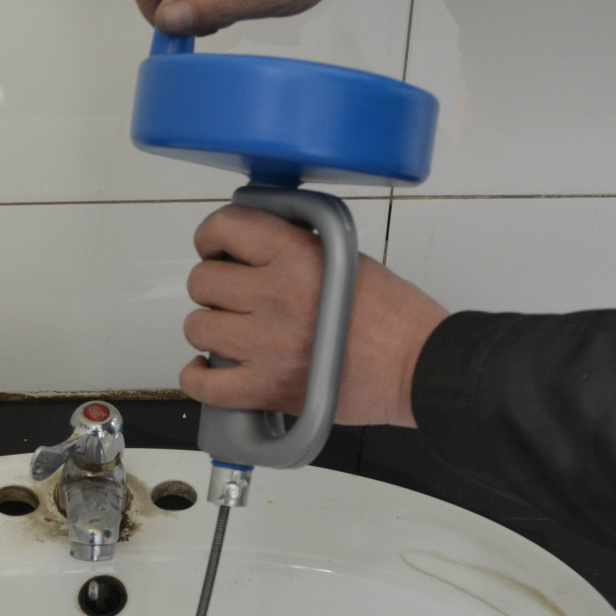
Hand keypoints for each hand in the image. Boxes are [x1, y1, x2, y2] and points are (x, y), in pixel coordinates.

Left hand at [181, 205, 446, 426]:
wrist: (417, 366)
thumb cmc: (393, 316)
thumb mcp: (345, 258)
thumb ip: (294, 248)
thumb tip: (250, 247)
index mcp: (296, 256)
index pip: (226, 227)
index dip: (211, 235)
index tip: (215, 246)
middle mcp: (274, 296)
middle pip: (202, 282)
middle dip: (214, 287)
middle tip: (233, 295)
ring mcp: (265, 345)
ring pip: (198, 328)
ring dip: (211, 330)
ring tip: (234, 333)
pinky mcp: (264, 388)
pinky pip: (202, 384)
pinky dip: (198, 377)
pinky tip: (210, 368)